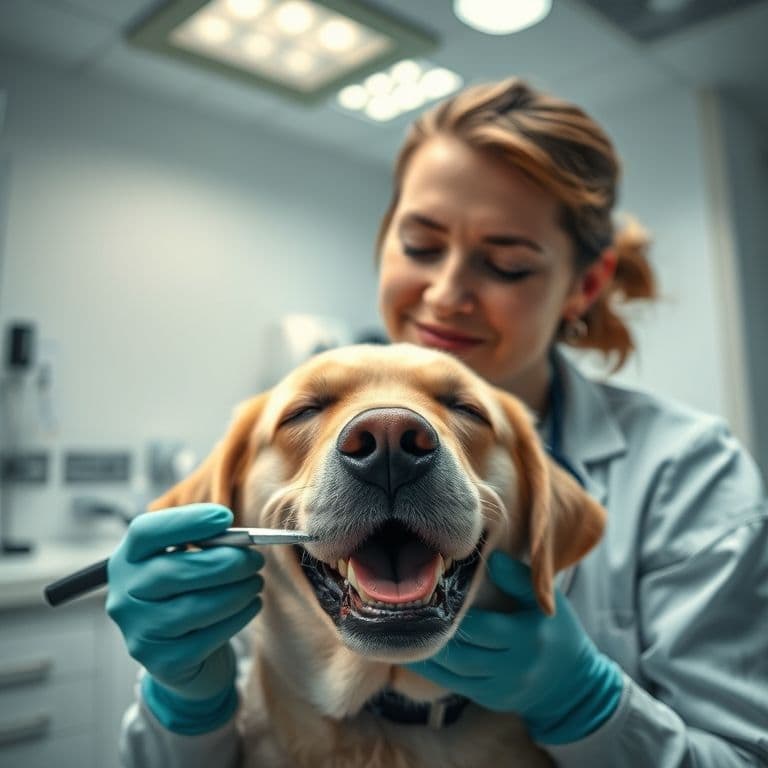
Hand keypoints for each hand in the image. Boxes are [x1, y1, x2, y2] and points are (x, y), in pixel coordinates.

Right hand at [106, 504, 263, 732]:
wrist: (182, 648)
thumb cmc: (190, 589)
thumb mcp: (188, 558)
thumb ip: (207, 541)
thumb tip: (242, 539)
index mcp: (129, 558)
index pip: (146, 532)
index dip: (187, 521)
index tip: (225, 517)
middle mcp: (124, 595)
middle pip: (175, 572)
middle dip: (226, 563)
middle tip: (255, 560)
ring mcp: (139, 632)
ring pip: (195, 607)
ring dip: (237, 591)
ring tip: (255, 582)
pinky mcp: (161, 663)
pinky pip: (208, 638)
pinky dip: (238, 617)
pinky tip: (251, 605)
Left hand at [405, 551, 622, 743]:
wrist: (573, 685)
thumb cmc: (555, 631)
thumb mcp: (544, 601)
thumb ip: (519, 579)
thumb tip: (492, 558)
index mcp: (527, 637)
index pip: (481, 627)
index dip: (452, 613)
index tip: (429, 595)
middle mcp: (513, 667)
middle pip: (463, 652)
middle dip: (433, 635)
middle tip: (405, 614)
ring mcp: (501, 688)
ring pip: (454, 672)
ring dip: (426, 654)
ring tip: (400, 633)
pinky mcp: (491, 699)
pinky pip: (456, 685)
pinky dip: (435, 670)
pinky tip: (417, 652)